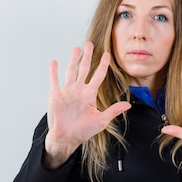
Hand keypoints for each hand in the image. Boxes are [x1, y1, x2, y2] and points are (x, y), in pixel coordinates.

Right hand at [44, 42, 130, 169]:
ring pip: (71, 71)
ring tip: (76, 48)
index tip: (107, 55)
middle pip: (84, 69)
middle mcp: (79, 90)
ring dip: (73, 59)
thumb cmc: (83, 131)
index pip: (98, 76)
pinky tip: (54, 62)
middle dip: (88, 56)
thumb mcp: (101, 121)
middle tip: (90, 44)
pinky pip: (54, 80)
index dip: (103, 65)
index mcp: (90, 94)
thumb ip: (113, 110)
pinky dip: (53, 71)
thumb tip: (128, 105)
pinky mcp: (56, 95)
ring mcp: (67, 92)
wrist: (66, 138)